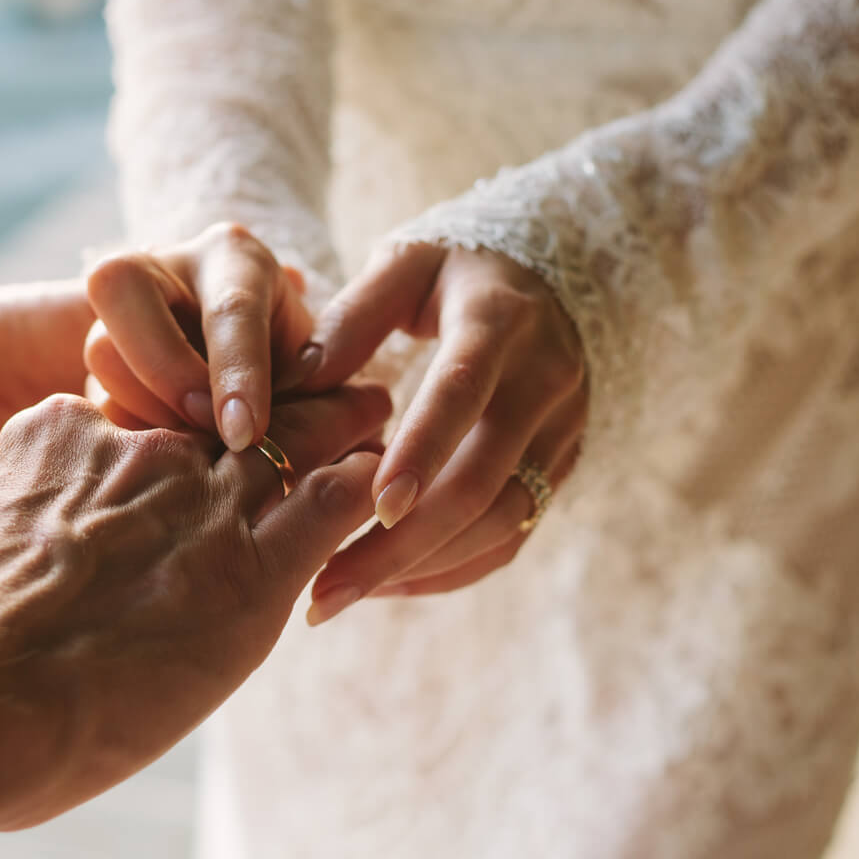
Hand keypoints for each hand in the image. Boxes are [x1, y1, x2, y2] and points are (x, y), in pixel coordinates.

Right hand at [0, 386, 389, 831]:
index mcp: (60, 440)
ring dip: (340, 431)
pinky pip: (332, 504)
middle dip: (275, 410)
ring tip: (375, 420)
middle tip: (318, 406)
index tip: (184, 463)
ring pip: (296, 441)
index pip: (139, 417)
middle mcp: (140, 454)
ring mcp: (201, 500)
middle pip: (229, 412)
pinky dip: (363, 494)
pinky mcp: (253, 570)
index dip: (170, 437)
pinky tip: (386, 489)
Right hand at [83, 222, 313, 450]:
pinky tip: (163, 448)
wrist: (243, 373)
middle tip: (207, 430)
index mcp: (234, 258)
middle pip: (123, 289)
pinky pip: (89, 394)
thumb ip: (324, 388)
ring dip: (144, 407)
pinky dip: (126, 429)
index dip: (238, 372)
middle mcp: (165, 263)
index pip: (229, 307)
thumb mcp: (314, 368)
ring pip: (99, 347)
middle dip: (167, 372)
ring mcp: (118, 306)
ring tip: (192, 442)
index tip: (247, 433)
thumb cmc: (291, 371)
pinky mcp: (92, 351)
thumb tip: (364, 434)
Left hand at [296, 243, 587, 623]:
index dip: (425, 449)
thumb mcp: (405, 266)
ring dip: (420, 565)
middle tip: (328, 587)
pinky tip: (388, 583)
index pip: (465, 392)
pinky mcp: (557, 470)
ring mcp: (561, 433)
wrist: (550, 280)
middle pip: (484, 479)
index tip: (375, 505)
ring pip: (501, 522)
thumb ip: (353, 316)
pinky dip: (450, 569)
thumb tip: (297, 379)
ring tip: (340, 592)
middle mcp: (546, 382)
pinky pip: (511, 537)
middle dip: (405, 541)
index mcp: (500, 323)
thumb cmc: (454, 273)